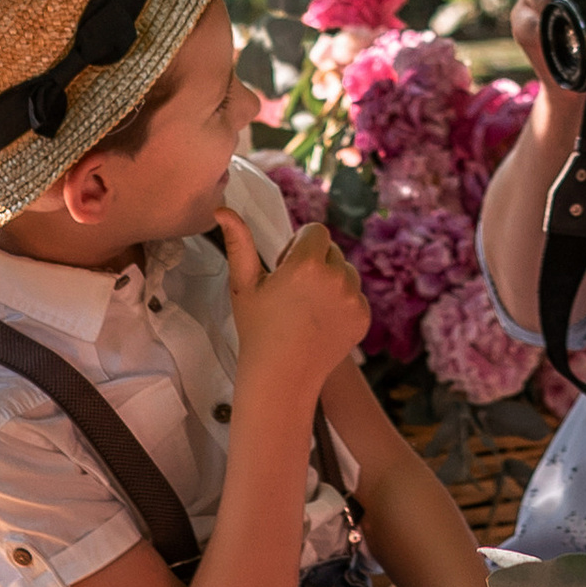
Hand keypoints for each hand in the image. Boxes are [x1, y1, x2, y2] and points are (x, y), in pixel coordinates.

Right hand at [216, 210, 367, 393]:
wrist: (281, 377)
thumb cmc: (257, 329)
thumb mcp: (243, 284)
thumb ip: (238, 242)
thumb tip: (222, 209)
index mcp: (307, 264)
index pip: (316, 231)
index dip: (299, 247)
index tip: (286, 270)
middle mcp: (336, 277)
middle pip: (332, 250)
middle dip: (316, 262)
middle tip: (294, 292)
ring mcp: (354, 299)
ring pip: (346, 272)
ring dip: (331, 281)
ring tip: (307, 308)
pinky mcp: (363, 317)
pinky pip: (356, 296)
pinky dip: (342, 304)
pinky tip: (320, 322)